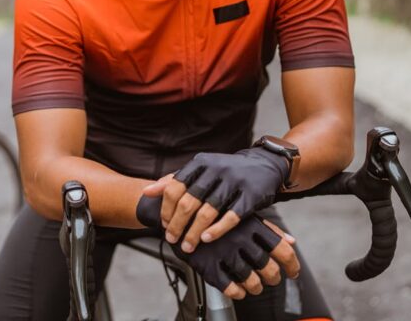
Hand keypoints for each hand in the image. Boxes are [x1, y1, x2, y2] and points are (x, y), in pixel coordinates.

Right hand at [137, 196, 298, 299]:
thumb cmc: (214, 213)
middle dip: (272, 278)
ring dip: (255, 287)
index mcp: (251, 224)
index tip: (293, 273)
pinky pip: (228, 287)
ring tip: (254, 286)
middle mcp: (240, 238)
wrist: (177, 212)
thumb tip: (292, 241)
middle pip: (268, 268)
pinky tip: (237, 290)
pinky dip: (236, 292)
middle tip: (270, 280)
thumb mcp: (242, 215)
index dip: (292, 265)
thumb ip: (268, 229)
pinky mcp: (207, 264)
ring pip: (249, 280)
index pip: (281, 249)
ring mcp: (223, 251)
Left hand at [145, 148, 288, 251]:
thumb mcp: (200, 170)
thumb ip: (174, 180)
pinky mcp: (250, 195)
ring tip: (187, 246)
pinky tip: (207, 240)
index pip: (174, 187)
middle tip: (171, 239)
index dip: (166, 209)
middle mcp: (215, 170)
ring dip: (194, 232)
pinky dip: (217, 230)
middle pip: (188, 202)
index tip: (164, 225)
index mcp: (200, 163)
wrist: (264, 165)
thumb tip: (147, 192)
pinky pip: (231, 216)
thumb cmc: (226, 172)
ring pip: (207, 211)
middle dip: (177, 224)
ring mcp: (233, 182)